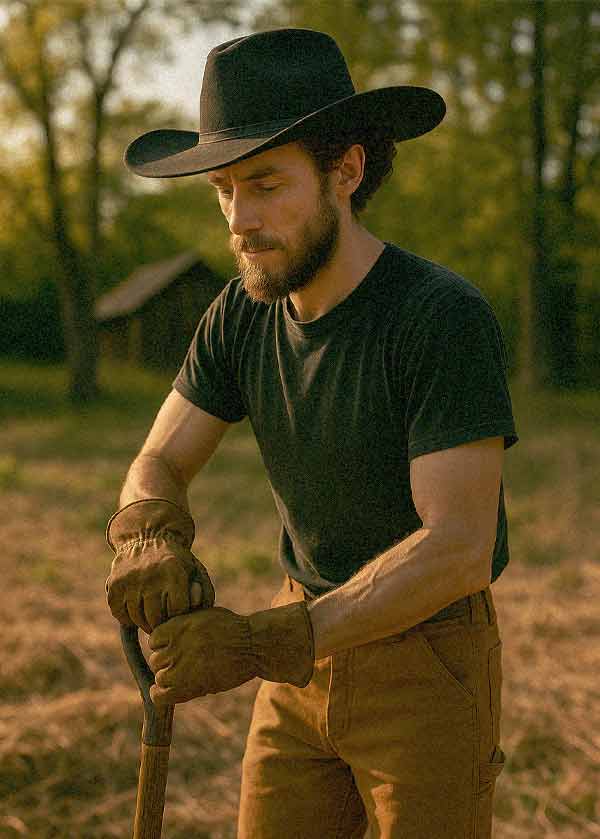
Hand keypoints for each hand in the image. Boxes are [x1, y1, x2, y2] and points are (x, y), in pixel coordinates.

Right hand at [106, 498, 214, 632]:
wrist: (147, 537)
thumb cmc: (176, 561)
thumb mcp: (194, 570)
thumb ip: (203, 592)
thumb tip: (196, 607)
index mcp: (173, 572)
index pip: (177, 610)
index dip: (179, 615)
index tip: (178, 610)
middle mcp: (150, 576)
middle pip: (156, 618)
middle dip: (162, 623)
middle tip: (164, 621)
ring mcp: (130, 580)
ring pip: (137, 618)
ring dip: (145, 622)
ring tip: (151, 617)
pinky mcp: (114, 584)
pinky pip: (120, 614)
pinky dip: (128, 618)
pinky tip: (136, 610)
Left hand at [148, 602, 314, 705]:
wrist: (253, 645)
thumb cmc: (232, 629)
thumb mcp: (205, 615)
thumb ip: (183, 623)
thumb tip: (163, 635)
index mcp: (179, 625)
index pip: (153, 639)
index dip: (163, 645)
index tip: (176, 648)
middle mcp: (177, 645)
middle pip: (156, 660)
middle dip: (167, 662)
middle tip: (186, 663)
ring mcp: (182, 666)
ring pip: (160, 677)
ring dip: (169, 678)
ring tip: (186, 676)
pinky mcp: (189, 686)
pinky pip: (161, 696)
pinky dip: (159, 695)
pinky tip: (164, 691)